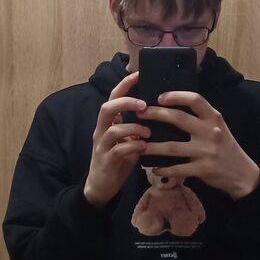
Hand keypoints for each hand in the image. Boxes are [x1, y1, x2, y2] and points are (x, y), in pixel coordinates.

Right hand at [84, 72, 150, 206]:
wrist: (101, 185)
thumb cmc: (118, 158)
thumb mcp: (127, 139)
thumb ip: (136, 125)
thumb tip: (158, 111)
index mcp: (108, 122)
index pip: (113, 97)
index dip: (125, 84)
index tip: (139, 73)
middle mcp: (102, 130)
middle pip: (107, 108)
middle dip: (127, 103)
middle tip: (145, 105)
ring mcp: (102, 146)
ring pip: (114, 130)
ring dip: (134, 128)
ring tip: (149, 133)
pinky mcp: (106, 161)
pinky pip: (119, 150)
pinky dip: (133, 147)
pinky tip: (144, 147)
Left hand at [138, 91, 259, 199]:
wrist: (242, 173)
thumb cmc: (225, 146)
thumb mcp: (218, 127)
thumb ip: (200, 118)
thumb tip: (172, 108)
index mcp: (214, 118)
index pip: (195, 99)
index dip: (176, 96)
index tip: (160, 97)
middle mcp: (210, 131)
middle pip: (179, 119)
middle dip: (156, 114)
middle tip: (140, 113)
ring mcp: (206, 151)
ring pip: (172, 147)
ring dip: (153, 147)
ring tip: (139, 145)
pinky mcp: (203, 169)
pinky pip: (178, 168)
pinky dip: (164, 169)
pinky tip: (154, 169)